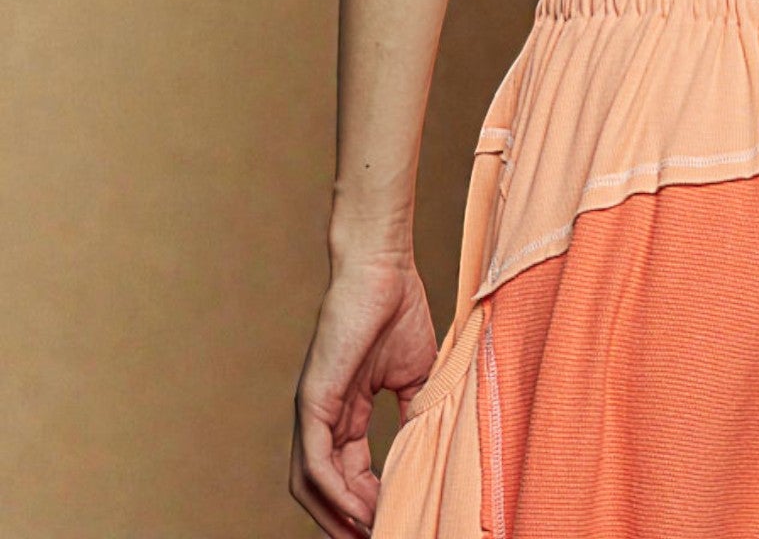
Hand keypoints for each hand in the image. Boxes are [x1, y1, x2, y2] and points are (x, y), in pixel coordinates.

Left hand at [289, 254, 439, 536]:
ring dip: (337, 518)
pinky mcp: (312, 400)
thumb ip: (414, 414)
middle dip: (347, 522)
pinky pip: (315, 462)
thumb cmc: (398, 309)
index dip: (369, 503)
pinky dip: (334, 493)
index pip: (349, 473)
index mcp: (345, 412)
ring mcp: (313, 410)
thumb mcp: (415, 374)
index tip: (394, 520)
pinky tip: (358, 510)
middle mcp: (322, 417)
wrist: (383, 268)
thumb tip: (424, 452)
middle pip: (323, 489)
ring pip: (311, 485)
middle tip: (377, 538)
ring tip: (369, 534)